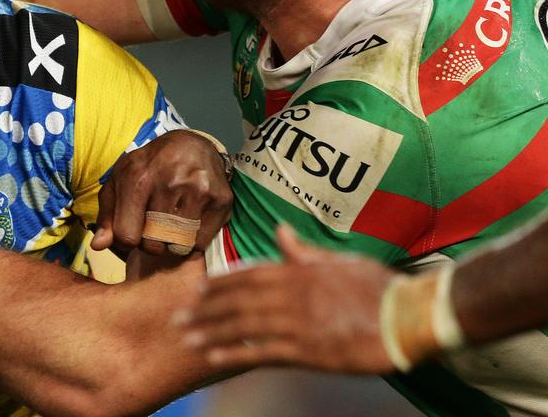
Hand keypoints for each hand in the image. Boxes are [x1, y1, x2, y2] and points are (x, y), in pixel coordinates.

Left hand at [90, 129, 232, 256]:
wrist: (191, 145)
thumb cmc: (149, 167)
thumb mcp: (119, 182)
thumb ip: (106, 215)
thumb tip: (98, 246)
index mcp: (137, 178)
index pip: (127, 236)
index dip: (126, 240)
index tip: (132, 230)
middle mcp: (169, 183)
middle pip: (153, 245)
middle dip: (149, 242)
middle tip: (153, 227)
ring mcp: (198, 191)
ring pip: (178, 245)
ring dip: (171, 242)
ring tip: (170, 224)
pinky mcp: (221, 199)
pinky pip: (201, 242)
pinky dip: (193, 239)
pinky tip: (188, 220)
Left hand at [178, 224, 395, 373]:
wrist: (411, 316)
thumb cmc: (379, 287)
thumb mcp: (339, 261)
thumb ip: (303, 251)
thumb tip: (280, 230)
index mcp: (298, 271)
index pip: (247, 275)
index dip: (218, 284)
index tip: (196, 290)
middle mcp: (291, 294)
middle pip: (236, 301)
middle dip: (204, 309)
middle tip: (176, 316)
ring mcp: (298, 323)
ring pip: (242, 325)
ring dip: (210, 331)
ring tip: (185, 337)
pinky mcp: (309, 350)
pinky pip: (262, 352)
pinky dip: (234, 352)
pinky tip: (212, 356)